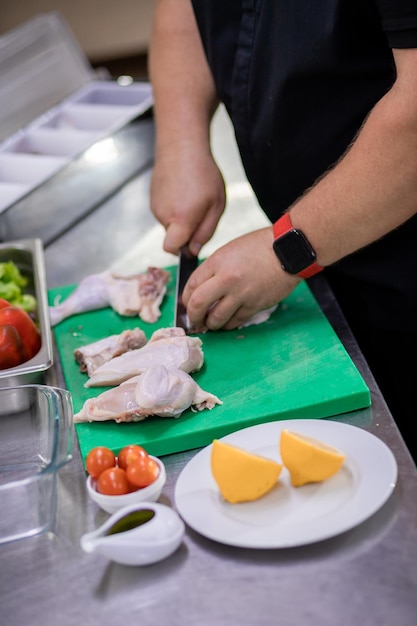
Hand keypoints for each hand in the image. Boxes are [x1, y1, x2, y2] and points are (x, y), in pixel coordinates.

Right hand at [150, 141, 225, 255]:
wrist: (181, 145)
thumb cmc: (203, 173)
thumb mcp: (216, 205)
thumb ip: (206, 231)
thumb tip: (194, 250)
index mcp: (181, 219)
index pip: (171, 249)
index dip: (182, 251)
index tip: (192, 243)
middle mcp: (164, 215)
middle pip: (172, 237)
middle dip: (185, 232)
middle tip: (200, 211)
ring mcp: (155, 206)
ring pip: (169, 224)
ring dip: (180, 218)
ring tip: (192, 197)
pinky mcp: (152, 198)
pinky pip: (164, 211)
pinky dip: (173, 206)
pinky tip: (182, 191)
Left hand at [182, 227, 300, 329]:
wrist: (288, 250)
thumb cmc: (260, 246)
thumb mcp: (230, 250)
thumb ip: (214, 268)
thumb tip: (201, 288)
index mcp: (217, 261)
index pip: (191, 285)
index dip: (186, 298)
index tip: (187, 304)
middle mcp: (226, 279)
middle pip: (198, 304)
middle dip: (193, 316)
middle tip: (194, 320)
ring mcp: (241, 294)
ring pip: (216, 318)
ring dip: (210, 324)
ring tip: (211, 323)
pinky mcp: (254, 305)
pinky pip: (235, 321)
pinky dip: (228, 325)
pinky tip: (227, 322)